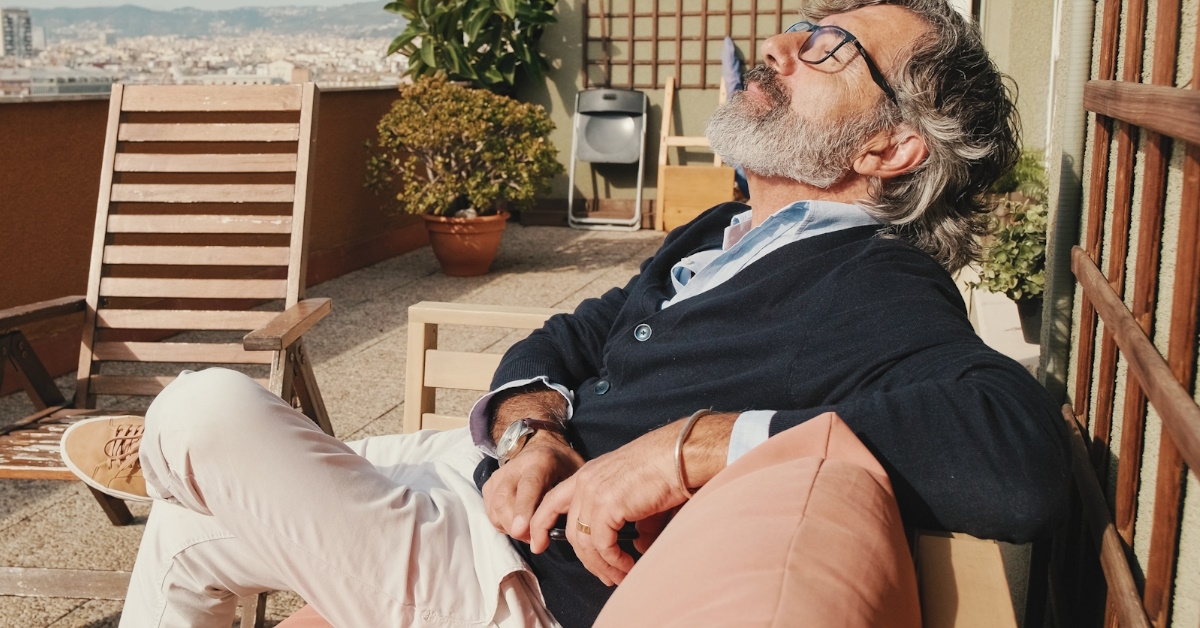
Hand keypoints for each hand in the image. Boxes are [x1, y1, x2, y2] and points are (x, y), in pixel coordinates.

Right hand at [482, 433, 582, 542]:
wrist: (543, 447)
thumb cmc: (562, 466)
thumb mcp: (574, 475)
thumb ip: (568, 498)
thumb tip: (562, 529)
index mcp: (540, 461)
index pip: (528, 486)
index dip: (523, 509)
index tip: (521, 531)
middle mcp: (516, 465)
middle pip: (504, 499)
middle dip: (513, 525)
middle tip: (531, 539)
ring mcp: (500, 474)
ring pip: (495, 506)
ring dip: (508, 526)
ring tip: (527, 533)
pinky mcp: (491, 483)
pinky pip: (490, 509)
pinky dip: (501, 523)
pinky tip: (516, 525)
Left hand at [528, 412, 736, 584]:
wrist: (680, 455)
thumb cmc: (666, 468)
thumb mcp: (637, 495)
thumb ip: (632, 521)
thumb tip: (638, 546)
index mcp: (588, 474)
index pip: (552, 500)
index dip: (541, 524)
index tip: (537, 544)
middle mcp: (585, 482)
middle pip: (571, 531)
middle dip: (587, 560)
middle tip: (605, 576)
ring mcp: (593, 493)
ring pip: (585, 543)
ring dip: (602, 566)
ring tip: (619, 577)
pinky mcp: (607, 506)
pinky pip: (603, 546)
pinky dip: (614, 562)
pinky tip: (627, 566)